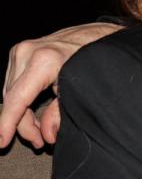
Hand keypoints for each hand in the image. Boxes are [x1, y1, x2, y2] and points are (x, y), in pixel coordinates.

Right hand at [1, 23, 121, 147]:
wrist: (95, 35)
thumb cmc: (91, 60)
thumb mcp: (79, 90)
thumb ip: (61, 114)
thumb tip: (47, 136)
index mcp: (43, 61)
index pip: (17, 100)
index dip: (8, 124)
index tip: (1, 142)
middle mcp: (27, 53)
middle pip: (13, 100)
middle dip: (23, 125)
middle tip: (39, 141)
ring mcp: (21, 50)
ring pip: (10, 93)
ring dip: (21, 114)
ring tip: (38, 130)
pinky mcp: (20, 52)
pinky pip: (13, 84)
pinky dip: (21, 101)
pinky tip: (33, 114)